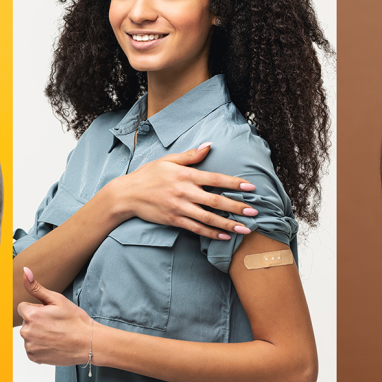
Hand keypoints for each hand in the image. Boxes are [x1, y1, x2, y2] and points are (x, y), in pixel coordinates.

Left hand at [17, 268, 94, 366]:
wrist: (88, 343)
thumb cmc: (75, 320)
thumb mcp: (58, 299)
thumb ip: (36, 287)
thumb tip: (25, 272)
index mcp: (30, 315)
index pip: (23, 307)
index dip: (38, 308)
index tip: (50, 313)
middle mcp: (26, 332)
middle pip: (26, 321)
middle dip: (37, 321)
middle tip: (56, 324)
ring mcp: (30, 346)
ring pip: (29, 335)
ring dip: (39, 334)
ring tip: (56, 334)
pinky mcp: (34, 357)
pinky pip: (32, 348)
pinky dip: (41, 346)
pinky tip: (54, 343)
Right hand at [107, 143, 257, 238]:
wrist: (126, 194)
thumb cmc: (148, 175)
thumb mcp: (168, 160)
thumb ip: (191, 155)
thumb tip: (209, 145)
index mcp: (186, 175)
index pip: (215, 179)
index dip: (234, 183)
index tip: (251, 187)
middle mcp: (185, 192)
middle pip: (216, 201)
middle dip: (237, 207)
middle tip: (254, 211)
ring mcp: (180, 208)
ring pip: (209, 219)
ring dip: (228, 224)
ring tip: (245, 229)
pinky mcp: (174, 221)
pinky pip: (197, 229)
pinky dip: (212, 234)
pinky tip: (225, 237)